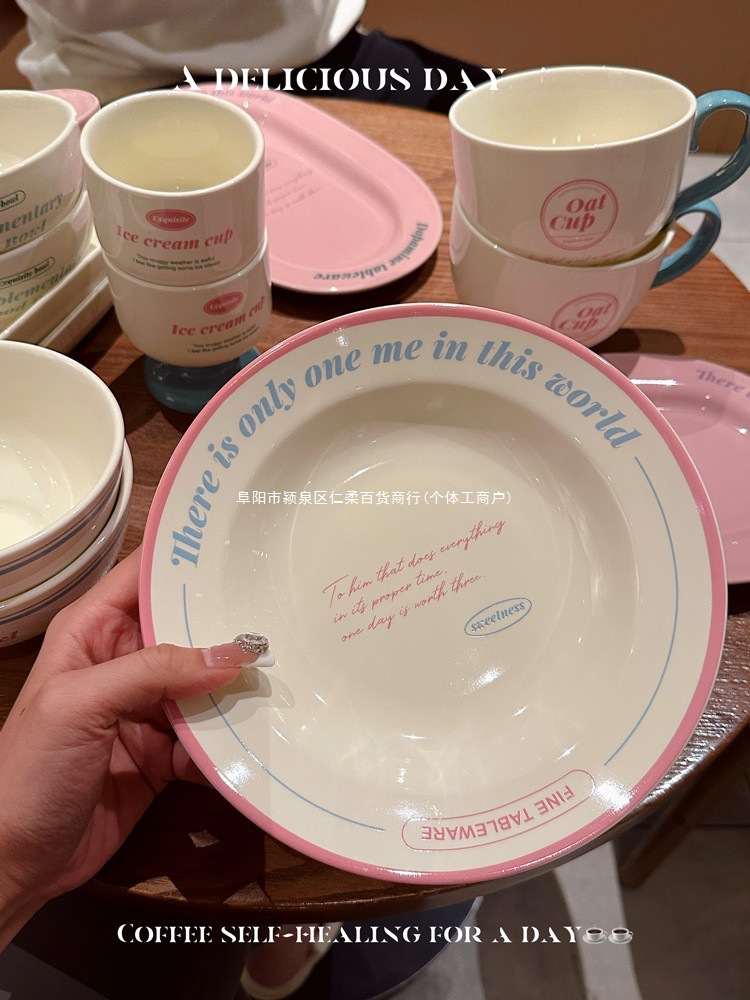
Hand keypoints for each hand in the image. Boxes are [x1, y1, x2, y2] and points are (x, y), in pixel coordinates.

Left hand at [0, 547, 259, 947]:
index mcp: (92, 632)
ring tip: (282, 678)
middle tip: (283, 616)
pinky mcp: (162, 754)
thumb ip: (155, 671)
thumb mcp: (82, 705)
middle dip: (228, 627)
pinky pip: (206, 736)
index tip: (242, 549)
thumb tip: (232, 653)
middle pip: (186, 630)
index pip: (144, 578)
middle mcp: (123, 662)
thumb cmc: (28, 771)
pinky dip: (229, 739)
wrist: (13, 863)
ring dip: (236, 688)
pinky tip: (256, 736)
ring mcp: (145, 709)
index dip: (188, 560)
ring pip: (204, 685)